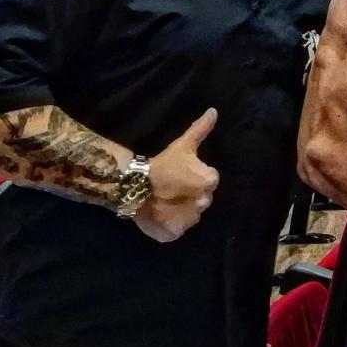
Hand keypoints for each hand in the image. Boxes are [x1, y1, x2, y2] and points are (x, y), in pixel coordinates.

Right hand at [134, 108, 219, 242]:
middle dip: (191, 193)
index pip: (210, 179)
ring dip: (182, 209)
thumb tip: (214, 111)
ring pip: (190, 215)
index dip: (195, 175)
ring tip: (166, 200)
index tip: (181, 172)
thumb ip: (201, 129)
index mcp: (209, 182)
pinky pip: (175, 230)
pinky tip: (161, 213)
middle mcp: (203, 203)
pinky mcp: (172, 234)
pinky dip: (170, 224)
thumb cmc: (162, 164)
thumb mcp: (183, 144)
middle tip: (173, 186)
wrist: (133, 186)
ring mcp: (188, 221)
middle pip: (202, 197)